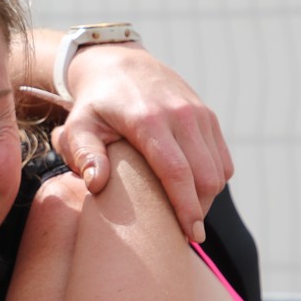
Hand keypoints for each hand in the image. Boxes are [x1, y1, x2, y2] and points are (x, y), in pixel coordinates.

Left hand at [51, 43, 231, 242]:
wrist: (120, 64)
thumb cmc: (95, 104)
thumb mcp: (78, 126)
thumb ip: (83, 155)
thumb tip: (97, 185)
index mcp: (149, 120)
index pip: (177, 172)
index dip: (186, 207)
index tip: (190, 235)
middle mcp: (181, 115)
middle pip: (205, 177)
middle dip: (199, 210)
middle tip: (183, 232)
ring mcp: (199, 115)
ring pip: (218, 171)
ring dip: (207, 198)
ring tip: (184, 214)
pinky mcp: (209, 117)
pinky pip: (223, 160)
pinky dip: (213, 181)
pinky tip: (192, 192)